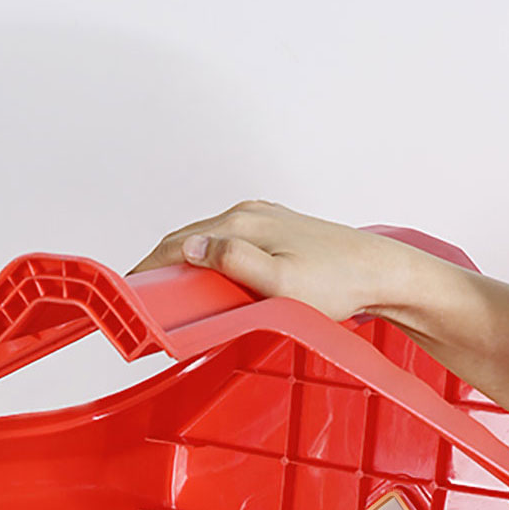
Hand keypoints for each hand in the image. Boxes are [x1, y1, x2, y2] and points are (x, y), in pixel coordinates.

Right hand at [128, 200, 447, 321]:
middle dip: (159, 264)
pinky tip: (209, 273)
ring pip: (206, 237)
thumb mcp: (280, 285)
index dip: (148, 268)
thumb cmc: (337, 285)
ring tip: (168, 288)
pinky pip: (228, 239)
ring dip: (183, 260)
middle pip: (186, 238)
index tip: (127, 290)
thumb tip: (192, 249)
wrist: (381, 273)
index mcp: (241, 224)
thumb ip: (234, 263)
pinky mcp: (276, 227)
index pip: (177, 244)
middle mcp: (248, 213)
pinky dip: (208, 255)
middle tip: (140, 296)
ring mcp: (262, 217)